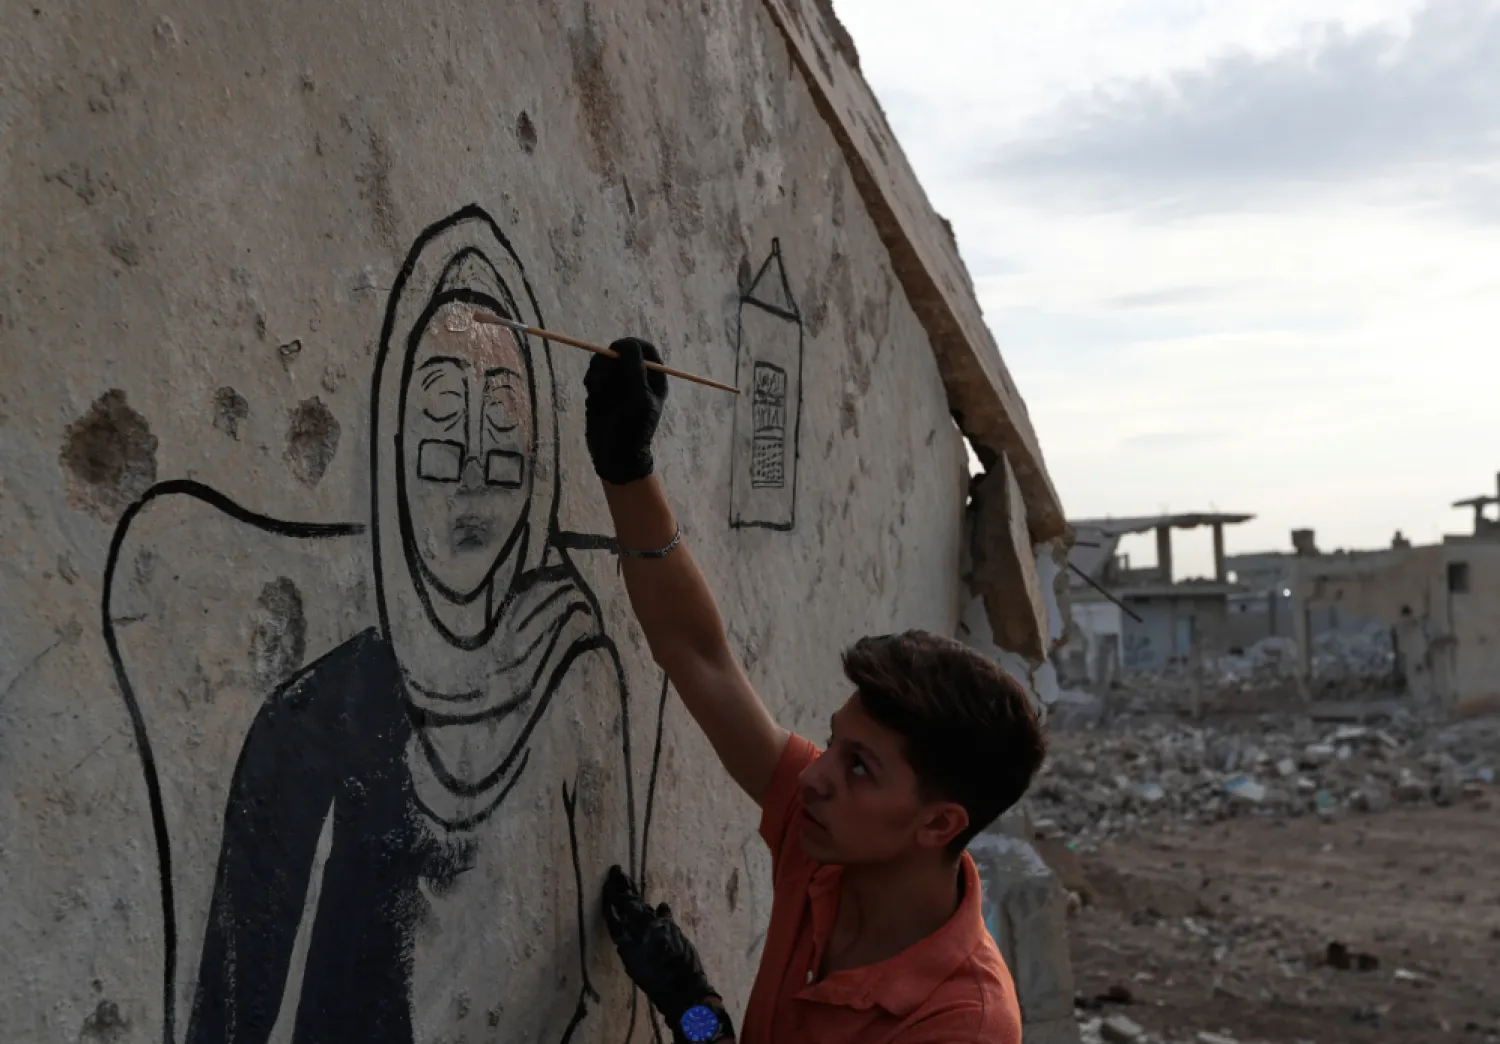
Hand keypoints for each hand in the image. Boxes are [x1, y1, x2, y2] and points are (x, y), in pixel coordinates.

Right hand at [584, 337, 667, 484]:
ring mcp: (619, 383)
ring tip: (597, 390)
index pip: (644, 348)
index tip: (618, 350)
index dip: (630, 345)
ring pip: (604, 361)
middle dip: (608, 360)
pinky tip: (593, 396)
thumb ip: (634, 367)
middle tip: (603, 372)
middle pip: (620, 351)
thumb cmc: (633, 427)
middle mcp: (637, 377)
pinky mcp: (602, 390)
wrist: (614, 454)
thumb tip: (626, 343)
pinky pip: (594, 374)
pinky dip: (592, 381)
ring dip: (598, 371)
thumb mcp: (638, 396)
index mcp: (654, 377)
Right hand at [601, 865, 714, 1029]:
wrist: (682, 986)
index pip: (616, 912)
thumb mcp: (632, 963)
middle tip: (616, 871)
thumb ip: (626, 943)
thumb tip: (622, 928)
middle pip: (631, 902)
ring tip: (629, 883)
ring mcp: (660, 924)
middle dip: (623, 887)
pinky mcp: (673, 927)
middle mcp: (645, 925)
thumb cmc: (653, 981)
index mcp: (629, 936)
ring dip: (637, 896)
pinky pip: (662, 915)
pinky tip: (661, 906)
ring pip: (645, 906)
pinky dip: (659, 911)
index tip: (607, 885)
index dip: (611, 898)